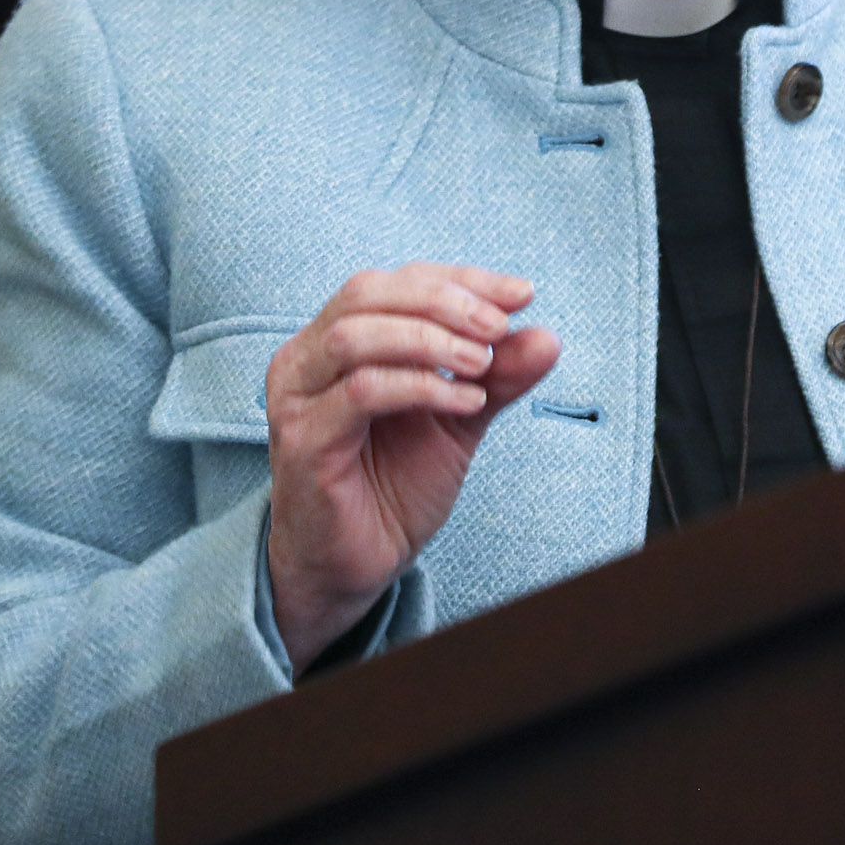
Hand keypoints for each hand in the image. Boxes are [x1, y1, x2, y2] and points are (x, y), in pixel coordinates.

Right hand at [264, 262, 559, 670]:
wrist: (359, 563)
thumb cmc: (397, 483)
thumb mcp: (461, 418)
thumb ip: (499, 376)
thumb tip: (548, 337)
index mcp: (340, 337)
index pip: (400, 281)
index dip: (462, 280)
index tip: (522, 294)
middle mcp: (307, 356)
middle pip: (370, 292)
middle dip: (445, 302)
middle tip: (499, 327)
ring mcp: (296, 396)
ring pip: (357, 336)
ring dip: (431, 340)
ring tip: (482, 366)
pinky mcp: (301, 439)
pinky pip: (361, 392)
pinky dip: (421, 386)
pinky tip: (467, 401)